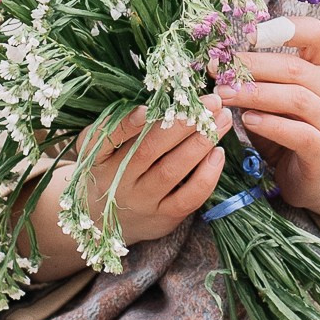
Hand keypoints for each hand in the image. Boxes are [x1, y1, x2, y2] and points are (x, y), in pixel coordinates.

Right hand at [29, 113, 222, 266]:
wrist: (104, 219)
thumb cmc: (109, 170)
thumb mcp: (101, 147)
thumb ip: (118, 124)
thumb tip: (156, 100)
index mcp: (97, 157)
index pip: (108, 138)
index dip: (127, 124)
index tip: (147, 108)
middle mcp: (117, 181)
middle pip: (148, 151)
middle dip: (182, 123)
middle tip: (210, 101)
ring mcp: (141, 201)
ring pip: (171, 171)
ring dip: (200, 143)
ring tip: (221, 120)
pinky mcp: (163, 217)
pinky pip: (188, 197)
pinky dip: (206, 175)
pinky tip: (218, 153)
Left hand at [232, 18, 319, 230]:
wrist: (315, 178)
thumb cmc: (287, 131)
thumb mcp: (271, 100)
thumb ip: (255, 80)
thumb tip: (217, 62)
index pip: (315, 33)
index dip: (284, 28)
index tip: (248, 34)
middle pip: (296, 68)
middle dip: (253, 66)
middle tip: (219, 69)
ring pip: (297, 98)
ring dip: (256, 95)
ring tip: (225, 96)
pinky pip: (300, 133)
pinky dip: (271, 125)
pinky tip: (248, 121)